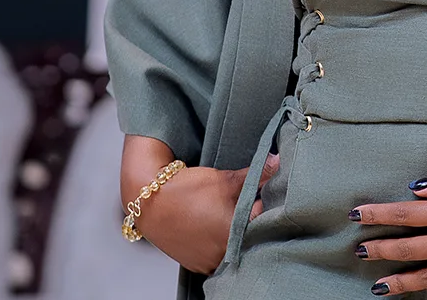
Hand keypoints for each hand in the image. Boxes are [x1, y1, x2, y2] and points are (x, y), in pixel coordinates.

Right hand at [135, 154, 278, 274]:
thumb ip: (256, 174)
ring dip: (232, 234)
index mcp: (234, 233)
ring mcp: (209, 262)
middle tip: (239, 205)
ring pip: (231, 248)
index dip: (262, 206)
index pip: (262, 221)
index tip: (257, 196)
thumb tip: (278, 161)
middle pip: (248, 238)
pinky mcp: (196, 265)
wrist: (148, 201)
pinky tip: (210, 228)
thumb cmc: (186, 189)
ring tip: (220, 215)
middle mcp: (222, 253)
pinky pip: (216, 256)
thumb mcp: (224, 179)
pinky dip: (217, 244)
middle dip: (248, 221)